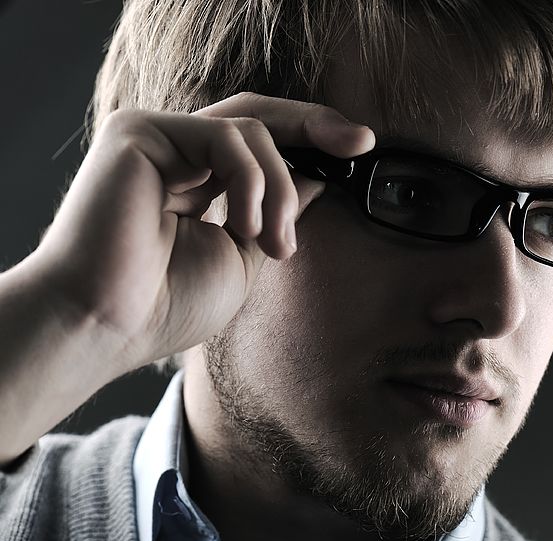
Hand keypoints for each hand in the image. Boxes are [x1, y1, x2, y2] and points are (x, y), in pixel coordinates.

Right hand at [30, 92, 374, 371]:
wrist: (107, 326)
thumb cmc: (166, 304)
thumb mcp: (245, 256)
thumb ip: (276, 213)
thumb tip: (318, 179)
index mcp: (196, 181)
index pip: (258, 143)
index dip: (310, 139)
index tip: (360, 149)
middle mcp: (175, 153)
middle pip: (258, 117)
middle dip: (316, 126)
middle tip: (360, 143)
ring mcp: (156, 138)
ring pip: (251, 131)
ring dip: (280, 191)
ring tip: (273, 244)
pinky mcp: (140, 133)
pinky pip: (225, 138)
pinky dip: (251, 182)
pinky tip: (244, 228)